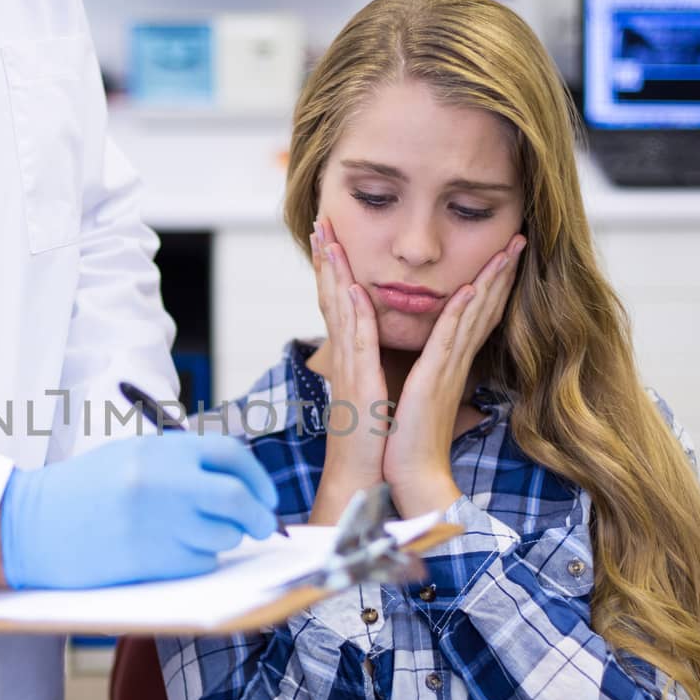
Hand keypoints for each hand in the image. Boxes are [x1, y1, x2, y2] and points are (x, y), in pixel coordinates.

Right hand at [0, 432, 279, 588]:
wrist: (30, 526)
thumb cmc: (81, 491)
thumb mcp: (129, 457)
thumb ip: (179, 463)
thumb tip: (236, 482)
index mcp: (159, 451)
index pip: (230, 455)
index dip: (256, 477)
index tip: (263, 495)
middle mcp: (163, 483)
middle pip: (237, 498)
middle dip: (259, 515)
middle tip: (262, 525)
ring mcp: (157, 523)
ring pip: (222, 535)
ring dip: (225, 539)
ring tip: (202, 536)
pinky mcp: (149, 561)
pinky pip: (199, 562)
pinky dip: (199, 560)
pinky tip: (174, 553)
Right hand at [308, 217, 389, 524]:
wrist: (366, 478)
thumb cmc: (375, 443)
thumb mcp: (376, 397)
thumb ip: (375, 371)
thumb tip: (381, 358)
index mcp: (351, 359)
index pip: (341, 304)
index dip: (334, 270)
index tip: (330, 238)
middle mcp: (345, 358)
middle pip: (331, 296)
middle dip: (325, 258)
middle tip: (318, 221)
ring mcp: (348, 368)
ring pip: (338, 308)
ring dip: (332, 270)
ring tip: (326, 236)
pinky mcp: (359, 382)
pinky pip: (357, 338)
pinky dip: (355, 308)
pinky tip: (353, 284)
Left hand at [385, 234, 525, 516]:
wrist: (409, 475)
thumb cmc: (410, 440)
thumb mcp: (420, 397)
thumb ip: (430, 376)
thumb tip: (433, 367)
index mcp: (450, 364)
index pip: (476, 316)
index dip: (492, 284)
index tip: (504, 255)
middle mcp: (455, 362)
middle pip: (485, 308)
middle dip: (502, 272)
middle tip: (520, 239)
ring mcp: (448, 370)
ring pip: (474, 315)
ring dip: (490, 280)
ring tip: (508, 249)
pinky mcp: (434, 380)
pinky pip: (450, 340)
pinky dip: (461, 313)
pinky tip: (471, 288)